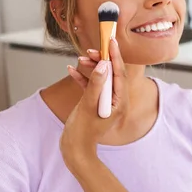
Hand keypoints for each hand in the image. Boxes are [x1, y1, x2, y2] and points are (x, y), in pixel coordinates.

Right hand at [60, 37, 127, 174]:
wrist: (74, 150)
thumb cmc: (82, 132)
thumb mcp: (88, 106)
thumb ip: (96, 84)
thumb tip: (104, 65)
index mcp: (119, 103)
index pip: (120, 75)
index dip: (116, 57)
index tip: (112, 41)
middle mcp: (115, 101)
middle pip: (112, 75)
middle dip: (102, 61)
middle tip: (92, 50)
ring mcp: (105, 102)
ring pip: (101, 79)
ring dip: (91, 68)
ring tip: (80, 59)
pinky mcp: (95, 104)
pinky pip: (92, 87)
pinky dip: (83, 78)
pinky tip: (72, 70)